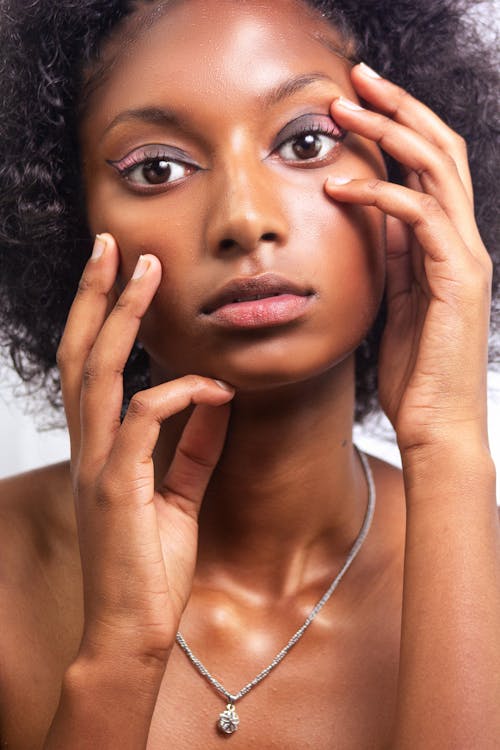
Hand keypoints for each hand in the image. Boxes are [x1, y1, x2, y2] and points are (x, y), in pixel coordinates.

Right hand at [56, 236, 234, 667]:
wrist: (134, 628)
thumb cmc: (150, 564)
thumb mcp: (177, 493)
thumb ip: (193, 446)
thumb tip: (215, 399)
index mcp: (100, 446)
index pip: (88, 364)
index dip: (98, 315)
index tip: (117, 271)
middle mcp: (88, 447)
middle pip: (79, 352)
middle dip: (95, 295)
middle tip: (113, 245)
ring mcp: (97, 465)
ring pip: (97, 372)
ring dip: (122, 318)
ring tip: (146, 273)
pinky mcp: (117, 488)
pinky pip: (142, 420)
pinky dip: (180, 395)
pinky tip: (217, 389)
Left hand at [325, 63, 491, 452]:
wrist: (435, 423)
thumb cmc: (412, 371)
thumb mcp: (395, 302)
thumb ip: (393, 257)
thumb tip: (374, 215)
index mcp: (445, 246)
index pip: (427, 168)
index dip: (396, 128)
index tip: (354, 102)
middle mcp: (461, 241)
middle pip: (438, 150)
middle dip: (397, 108)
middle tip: (354, 79)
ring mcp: (464, 257)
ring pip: (436, 170)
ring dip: (389, 133)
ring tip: (343, 110)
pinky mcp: (457, 278)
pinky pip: (421, 218)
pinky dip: (381, 196)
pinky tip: (340, 190)